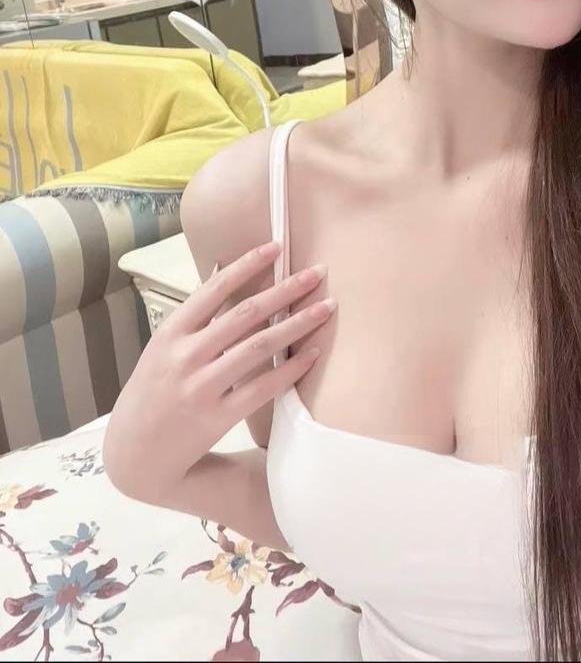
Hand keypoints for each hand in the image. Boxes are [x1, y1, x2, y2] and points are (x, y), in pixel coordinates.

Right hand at [103, 241, 329, 502]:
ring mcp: (201, 387)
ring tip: (326, 307)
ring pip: (259, 346)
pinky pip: (263, 387)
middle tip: (318, 272)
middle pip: (246, 313)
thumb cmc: (152, 393)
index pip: (214, 287)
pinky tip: (313, 354)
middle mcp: (185, 355)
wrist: (133, 455)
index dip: (248, 264)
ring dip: (298, 324)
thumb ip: (194, 316)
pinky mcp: (217, 417)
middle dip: (286, 289)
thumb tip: (222, 267)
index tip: (277, 246)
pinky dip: (291, 368)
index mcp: (171, 332)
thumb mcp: (161, 348)